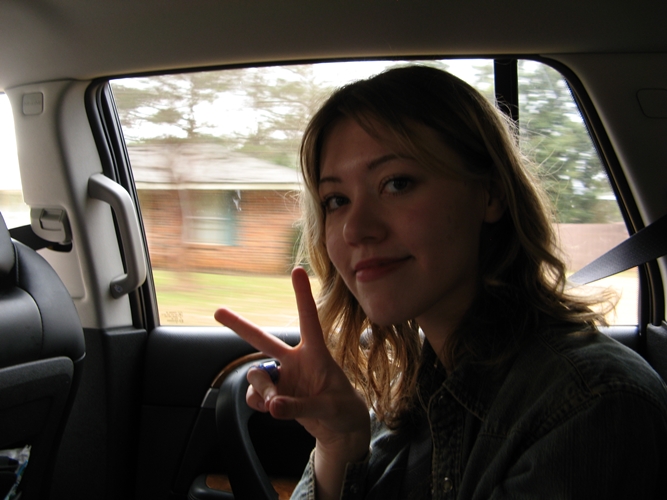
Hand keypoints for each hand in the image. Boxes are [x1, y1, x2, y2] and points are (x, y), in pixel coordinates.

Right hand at [214, 267, 369, 499]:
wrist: (340, 429)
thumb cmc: (343, 409)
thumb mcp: (329, 408)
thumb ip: (300, 407)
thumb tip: (271, 406)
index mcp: (316, 353)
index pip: (308, 319)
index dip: (302, 295)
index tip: (297, 269)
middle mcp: (295, 360)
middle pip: (264, 340)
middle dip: (240, 326)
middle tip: (218, 312)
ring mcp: (282, 377)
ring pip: (257, 375)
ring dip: (262, 389)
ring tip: (276, 404)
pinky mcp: (274, 394)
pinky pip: (254, 395)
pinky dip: (259, 402)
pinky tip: (272, 408)